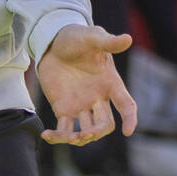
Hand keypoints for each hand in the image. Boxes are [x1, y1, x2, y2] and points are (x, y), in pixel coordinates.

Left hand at [37, 24, 136, 145]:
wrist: (52, 42)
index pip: (126, 104)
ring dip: (81, 138)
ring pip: (87, 131)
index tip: (128, 131)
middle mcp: (98, 98)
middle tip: (86, 133)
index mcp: (110, 83)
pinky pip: (64, 129)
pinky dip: (57, 136)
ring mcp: (81, 106)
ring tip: (70, 138)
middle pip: (105, 124)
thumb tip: (128, 38)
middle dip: (98, 132)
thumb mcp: (91, 37)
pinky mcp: (64, 109)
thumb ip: (108, 42)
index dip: (130, 119)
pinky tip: (46, 135)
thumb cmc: (76, 38)